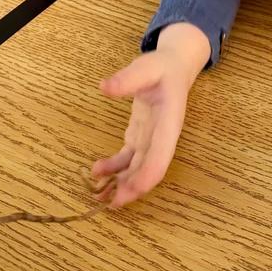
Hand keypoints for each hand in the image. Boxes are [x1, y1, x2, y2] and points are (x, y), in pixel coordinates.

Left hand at [91, 23, 209, 207]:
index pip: (161, 156)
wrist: (173, 67)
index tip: (130, 191)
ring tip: (99, 195)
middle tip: (109, 203)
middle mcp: (162, 137)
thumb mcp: (147, 67)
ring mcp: (151, 140)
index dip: (147, 176)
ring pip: (137, 169)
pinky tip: (98, 171)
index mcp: (169, 123)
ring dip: (121, 184)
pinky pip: (128, 158)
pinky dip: (114, 168)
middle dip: (132, 189)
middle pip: (149, 169)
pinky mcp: (140, 137)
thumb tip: (104, 87)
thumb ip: (128, 78)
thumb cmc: (162, 67)